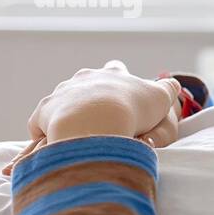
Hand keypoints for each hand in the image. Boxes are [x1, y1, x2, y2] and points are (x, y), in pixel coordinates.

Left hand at [1, 61, 180, 175]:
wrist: (97, 117)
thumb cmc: (133, 106)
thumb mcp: (161, 97)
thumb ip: (168, 89)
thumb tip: (173, 84)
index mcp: (111, 74)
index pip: (116, 69)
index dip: (119, 78)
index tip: (121, 89)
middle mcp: (83, 79)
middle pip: (85, 82)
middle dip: (89, 95)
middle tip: (98, 114)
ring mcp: (61, 94)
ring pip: (61, 102)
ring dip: (66, 114)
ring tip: (73, 134)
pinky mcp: (44, 113)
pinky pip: (40, 124)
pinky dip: (44, 133)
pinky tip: (51, 145)